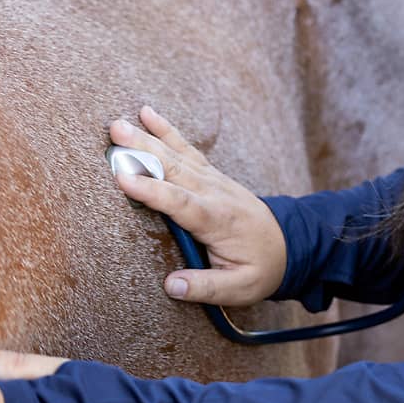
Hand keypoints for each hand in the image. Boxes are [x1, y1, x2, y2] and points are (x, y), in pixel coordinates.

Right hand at [108, 105, 287, 307]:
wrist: (289, 244)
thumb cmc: (261, 267)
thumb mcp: (241, 288)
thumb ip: (206, 287)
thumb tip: (171, 286)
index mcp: (218, 221)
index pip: (182, 203)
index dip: (153, 191)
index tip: (123, 179)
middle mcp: (215, 193)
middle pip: (175, 170)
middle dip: (144, 152)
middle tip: (114, 134)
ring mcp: (213, 180)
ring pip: (177, 156)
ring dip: (148, 138)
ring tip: (119, 124)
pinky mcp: (210, 175)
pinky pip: (186, 150)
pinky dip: (167, 131)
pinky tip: (147, 114)